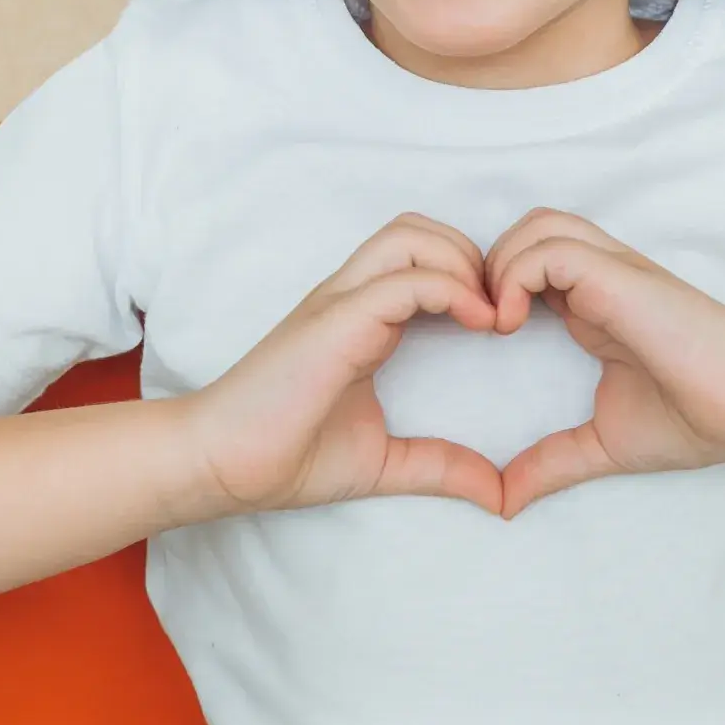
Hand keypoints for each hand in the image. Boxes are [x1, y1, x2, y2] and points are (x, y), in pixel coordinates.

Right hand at [185, 214, 504, 517]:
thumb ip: (441, 466)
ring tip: (488, 315)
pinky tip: (477, 324)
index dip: (470, 276)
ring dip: (462, 263)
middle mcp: (351, 296)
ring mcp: (340, 302)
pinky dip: (450, 289)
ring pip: (411, 236)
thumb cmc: (289, 457)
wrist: (222, 465)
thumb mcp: (384, 463)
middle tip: (499, 312)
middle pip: (420, 229)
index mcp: (362, 316)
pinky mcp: (335, 319)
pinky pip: (403, 280)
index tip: (502, 325)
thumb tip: (499, 495)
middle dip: (472, 256)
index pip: (423, 257)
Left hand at [483, 209, 724, 516]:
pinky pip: (550, 250)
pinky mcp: (619, 277)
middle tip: (478, 325)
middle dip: (491, 267)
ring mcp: (612, 271)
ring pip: (537, 226)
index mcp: (596, 303)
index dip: (496, 287)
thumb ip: (552, 463)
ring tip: (496, 325)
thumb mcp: (605, 443)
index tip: (480, 340)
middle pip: (529, 229)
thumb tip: (504, 501)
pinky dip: (516, 276)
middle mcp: (602, 277)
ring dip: (501, 266)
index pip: (531, 262)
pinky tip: (510, 326)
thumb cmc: (696, 419)